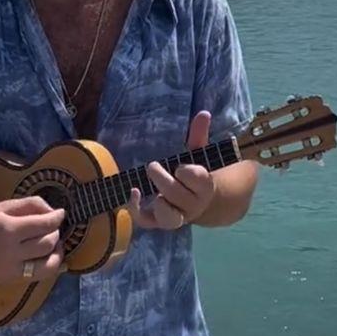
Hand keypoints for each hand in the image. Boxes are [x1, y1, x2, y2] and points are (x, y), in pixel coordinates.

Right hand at [0, 196, 67, 283]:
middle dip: (56, 234)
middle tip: (54, 228)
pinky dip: (48, 268)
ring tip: (56, 245)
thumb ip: (30, 205)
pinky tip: (54, 260)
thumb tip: (53, 211)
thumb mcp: (4, 206)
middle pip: (47, 245)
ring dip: (57, 254)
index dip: (57, 218)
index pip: (44, 225)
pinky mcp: (8, 280)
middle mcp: (11, 253)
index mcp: (10, 230)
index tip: (61, 213)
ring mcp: (10, 270)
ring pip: (47, 267)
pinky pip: (36, 276)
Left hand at [128, 110, 214, 230]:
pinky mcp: (160, 221)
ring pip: (169, 219)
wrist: (200, 202)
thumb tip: (203, 113)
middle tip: (152, 166)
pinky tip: (132, 193)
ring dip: (159, 207)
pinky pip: (148, 222)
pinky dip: (137, 211)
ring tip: (147, 191)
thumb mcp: (198, 153)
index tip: (180, 167)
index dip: (188, 173)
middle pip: (177, 195)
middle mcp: (193, 204)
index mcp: (205, 186)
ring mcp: (178, 215)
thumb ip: (199, 134)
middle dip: (163, 181)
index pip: (198, 181)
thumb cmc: (196, 173)